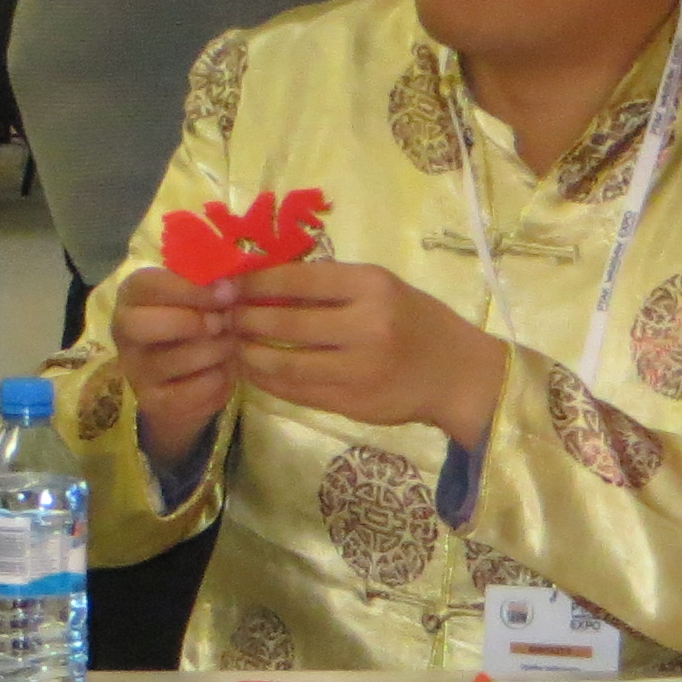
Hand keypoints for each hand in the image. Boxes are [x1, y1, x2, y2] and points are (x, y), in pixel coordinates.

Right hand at [111, 266, 246, 471]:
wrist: (180, 378)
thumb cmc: (191, 321)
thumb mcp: (192, 296)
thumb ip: (207, 285)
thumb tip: (231, 285)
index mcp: (131, 296)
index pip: (148, 285)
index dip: (190, 288)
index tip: (226, 292)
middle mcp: (124, 334)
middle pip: (145, 325)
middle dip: (193, 322)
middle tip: (223, 323)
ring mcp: (135, 371)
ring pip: (177, 360)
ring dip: (216, 351)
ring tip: (229, 345)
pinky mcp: (154, 402)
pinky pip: (194, 391)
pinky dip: (219, 380)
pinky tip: (223, 371)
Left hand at [233, 259, 507, 449]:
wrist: (457, 374)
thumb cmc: (416, 321)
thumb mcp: (382, 288)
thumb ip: (331, 286)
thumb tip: (264, 278)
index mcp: (372, 287)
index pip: (299, 280)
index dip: (256, 282)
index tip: (230, 282)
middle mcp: (365, 326)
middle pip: (285, 324)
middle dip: (245, 319)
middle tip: (224, 316)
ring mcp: (358, 370)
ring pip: (284, 364)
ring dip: (250, 354)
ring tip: (234, 345)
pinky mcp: (351, 403)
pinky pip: (296, 392)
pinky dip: (268, 381)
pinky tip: (256, 371)